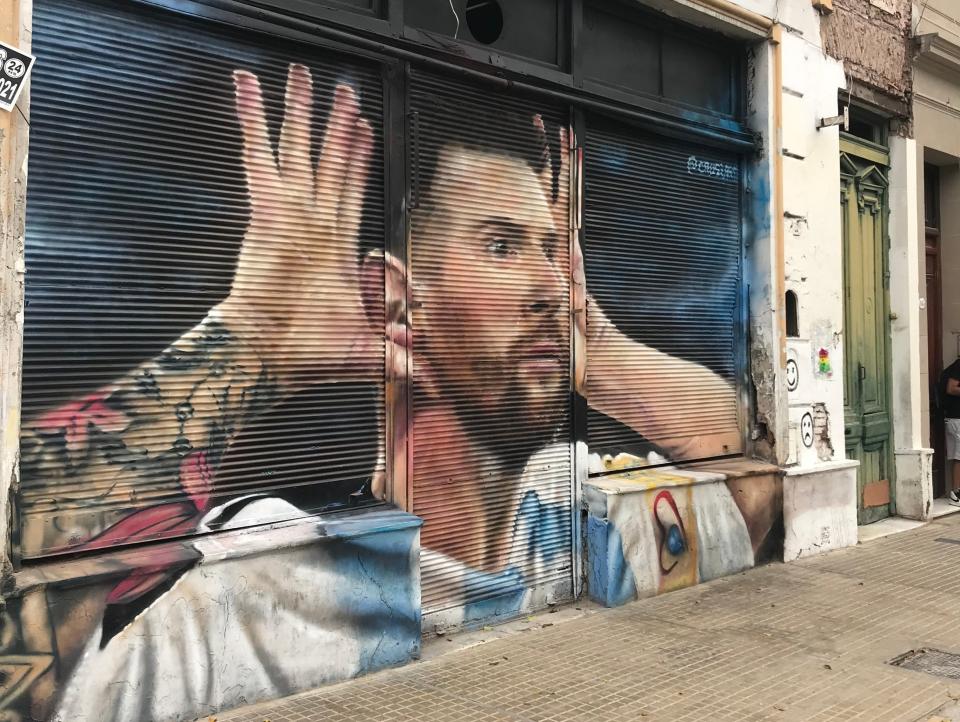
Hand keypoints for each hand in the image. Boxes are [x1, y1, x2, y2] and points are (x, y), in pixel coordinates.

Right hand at [219, 65, 375, 387]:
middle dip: (337, 125)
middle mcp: (313, 221)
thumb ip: (397, 355)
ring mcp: (290, 211)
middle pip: (329, 160)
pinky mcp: (266, 210)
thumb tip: (430, 376)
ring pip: (298, 147)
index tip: (364, 129)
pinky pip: (258, 153)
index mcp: (335, 244)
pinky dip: (251, 118)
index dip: (357, 158)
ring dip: (300, 110)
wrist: (267, 356)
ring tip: (303, 74)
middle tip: (344, 92)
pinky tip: (246, 85)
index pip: (351, 189)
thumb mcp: (366, 350)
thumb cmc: (307, 354)